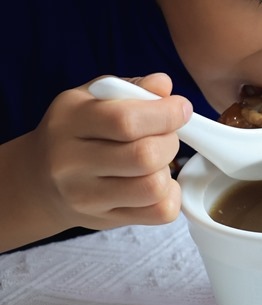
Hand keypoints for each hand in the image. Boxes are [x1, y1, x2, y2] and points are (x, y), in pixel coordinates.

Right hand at [32, 73, 190, 230]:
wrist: (39, 180)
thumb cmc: (76, 131)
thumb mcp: (93, 98)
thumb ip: (131, 88)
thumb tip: (164, 85)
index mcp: (70, 122)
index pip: (126, 121)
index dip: (166, 114)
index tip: (180, 107)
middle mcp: (72, 162)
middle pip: (145, 156)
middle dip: (170, 140)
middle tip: (166, 135)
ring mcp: (86, 196)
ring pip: (154, 187)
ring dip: (169, 169)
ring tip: (158, 160)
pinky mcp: (105, 220)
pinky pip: (159, 212)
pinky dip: (171, 195)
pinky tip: (157, 181)